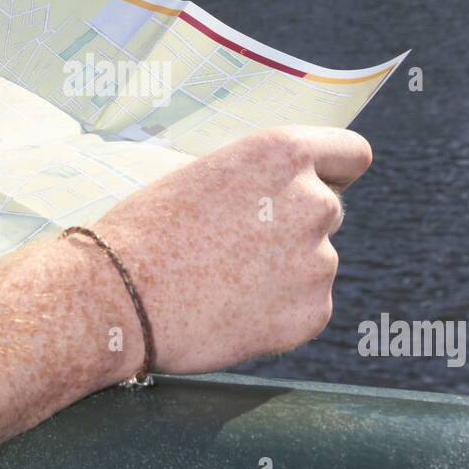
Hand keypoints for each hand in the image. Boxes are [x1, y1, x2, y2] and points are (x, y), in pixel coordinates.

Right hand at [91, 125, 372, 374]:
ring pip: (315, 262)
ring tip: (222, 283)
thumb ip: (261, 178)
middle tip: (235, 247)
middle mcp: (312, 201)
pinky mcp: (312, 313)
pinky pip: (308, 308)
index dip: (335, 171)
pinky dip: (279, 314)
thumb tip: (295, 194)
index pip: (352, 154)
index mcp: (284, 154)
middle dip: (293, 226)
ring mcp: (318, 261)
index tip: (323, 185)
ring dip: (284, 272)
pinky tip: (232, 312)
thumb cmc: (146, 229)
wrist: (116, 297)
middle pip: (327, 211)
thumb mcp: (207, 174)